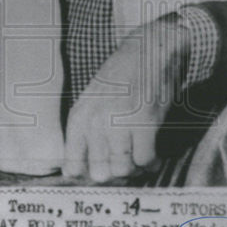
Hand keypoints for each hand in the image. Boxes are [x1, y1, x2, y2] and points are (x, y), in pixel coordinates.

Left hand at [62, 15, 189, 182]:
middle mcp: (96, 121)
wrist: (150, 49)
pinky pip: (145, 160)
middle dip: (115, 174)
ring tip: (140, 157)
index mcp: (80, 116)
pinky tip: (154, 154)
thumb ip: (89, 131)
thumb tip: (86, 171)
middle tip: (126, 165)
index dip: (86, 177)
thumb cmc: (123, 75)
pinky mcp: (145, 122)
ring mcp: (120, 122)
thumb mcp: (94, 99)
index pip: (72, 166)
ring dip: (135, 168)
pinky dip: (152, 162)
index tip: (100, 174)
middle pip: (100, 173)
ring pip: (123, 169)